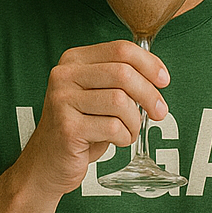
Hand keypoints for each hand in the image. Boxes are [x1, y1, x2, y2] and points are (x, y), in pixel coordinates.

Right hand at [17, 41, 169, 197]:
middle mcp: (64, 75)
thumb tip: (158, 77)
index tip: (164, 80)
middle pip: (123, 73)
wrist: (48, 162)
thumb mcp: (97, 95)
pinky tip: (118, 141)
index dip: (149, 64)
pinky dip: (125, 137)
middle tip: (159, 112)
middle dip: (149, 94)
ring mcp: (63, 101)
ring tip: (129, 131)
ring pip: (121, 102)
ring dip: (135, 121)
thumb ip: (120, 80)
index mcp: (74, 60)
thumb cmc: (79, 128)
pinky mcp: (68, 128)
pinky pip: (113, 128)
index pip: (120, 50)